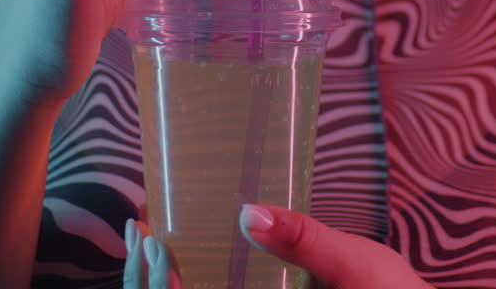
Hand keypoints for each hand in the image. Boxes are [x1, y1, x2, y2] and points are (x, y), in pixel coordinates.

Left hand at [121, 208, 430, 288]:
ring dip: (160, 284)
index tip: (153, 242)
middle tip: (141, 229)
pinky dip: (188, 284)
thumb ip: (305, 241)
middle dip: (150, 281)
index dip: (161, 286)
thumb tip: (250, 213)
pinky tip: (179, 259)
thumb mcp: (355, 266)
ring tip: (149, 239)